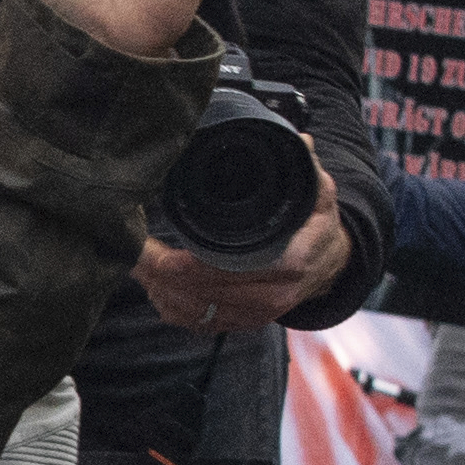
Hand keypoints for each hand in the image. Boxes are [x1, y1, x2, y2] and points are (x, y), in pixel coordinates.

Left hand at [140, 170, 348, 331]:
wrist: (331, 267)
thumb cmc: (317, 228)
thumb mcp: (319, 195)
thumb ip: (308, 169)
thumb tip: (300, 140)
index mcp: (289, 264)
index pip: (227, 271)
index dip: (187, 265)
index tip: (159, 251)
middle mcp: (271, 297)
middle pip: (201, 293)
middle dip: (161, 275)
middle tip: (132, 251)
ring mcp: (255, 315)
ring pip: (195, 312)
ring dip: (161, 291)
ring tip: (136, 265)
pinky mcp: (243, 324)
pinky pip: (199, 323)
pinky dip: (172, 307)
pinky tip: (155, 286)